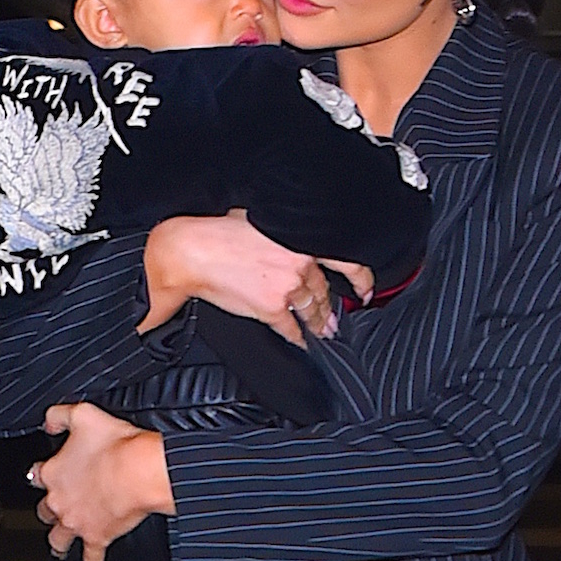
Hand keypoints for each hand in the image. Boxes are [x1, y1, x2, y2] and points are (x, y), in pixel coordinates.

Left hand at [35, 404, 174, 560]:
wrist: (138, 471)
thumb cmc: (116, 444)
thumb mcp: (82, 414)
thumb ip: (59, 415)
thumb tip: (48, 419)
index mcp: (53, 473)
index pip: (36, 474)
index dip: (41, 472)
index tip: (45, 471)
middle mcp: (60, 501)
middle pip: (45, 510)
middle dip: (48, 508)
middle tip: (53, 508)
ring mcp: (78, 523)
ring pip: (58, 538)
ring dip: (56, 542)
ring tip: (56, 547)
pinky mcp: (99, 538)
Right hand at [140, 214, 369, 343]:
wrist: (194, 251)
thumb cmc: (220, 232)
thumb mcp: (261, 218)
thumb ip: (285, 232)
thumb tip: (292, 240)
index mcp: (301, 237)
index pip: (345, 260)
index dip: (361, 278)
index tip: (365, 289)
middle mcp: (300, 262)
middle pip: (324, 291)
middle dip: (331, 307)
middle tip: (335, 319)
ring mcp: (288, 288)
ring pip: (311, 311)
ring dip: (319, 323)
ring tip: (324, 331)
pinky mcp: (272, 309)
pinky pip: (292, 329)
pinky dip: (299, 338)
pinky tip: (303, 342)